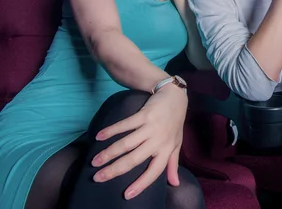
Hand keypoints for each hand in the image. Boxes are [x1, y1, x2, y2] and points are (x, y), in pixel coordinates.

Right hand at [91, 85, 187, 199]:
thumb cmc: (174, 123)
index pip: (155, 171)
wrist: (175, 96)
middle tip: (97, 177)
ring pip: (126, 144)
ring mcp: (151, 126)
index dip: (142, 184)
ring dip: (108, 153)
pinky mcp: (144, 114)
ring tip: (95, 161)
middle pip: (134, 159)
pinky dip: (110, 131)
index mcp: (167, 149)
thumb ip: (173, 164)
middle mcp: (159, 140)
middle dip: (114, 170)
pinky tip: (98, 137)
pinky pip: (125, 125)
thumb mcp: (176, 143)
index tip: (127, 195)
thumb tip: (174, 184)